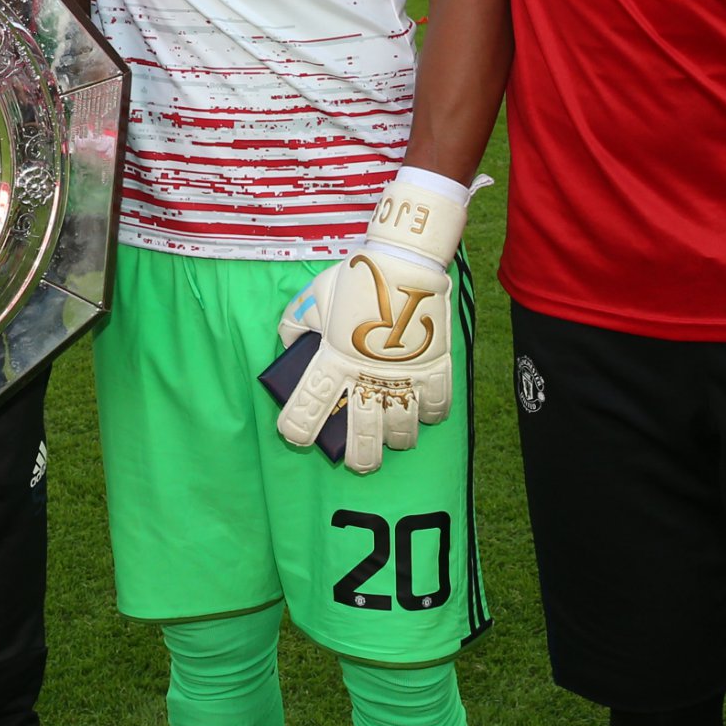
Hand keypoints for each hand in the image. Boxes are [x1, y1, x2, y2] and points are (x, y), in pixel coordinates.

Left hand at [271, 177, 465, 474]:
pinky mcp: (434, 366)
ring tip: (396, 441)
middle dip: (360, 456)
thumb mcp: (313, 296)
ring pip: (403, 426)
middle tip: (359, 465)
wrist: (403, 261)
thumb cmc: (355, 278)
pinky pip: (437, 404)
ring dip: (399, 439)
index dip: (298, 428)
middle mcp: (369, 376)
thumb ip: (294, 323)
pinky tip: (426, 416)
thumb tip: (288, 344)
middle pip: (363, 432)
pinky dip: (433, 415)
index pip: (310, 405)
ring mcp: (404, 375)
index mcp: (334, 360)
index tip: (295, 437)